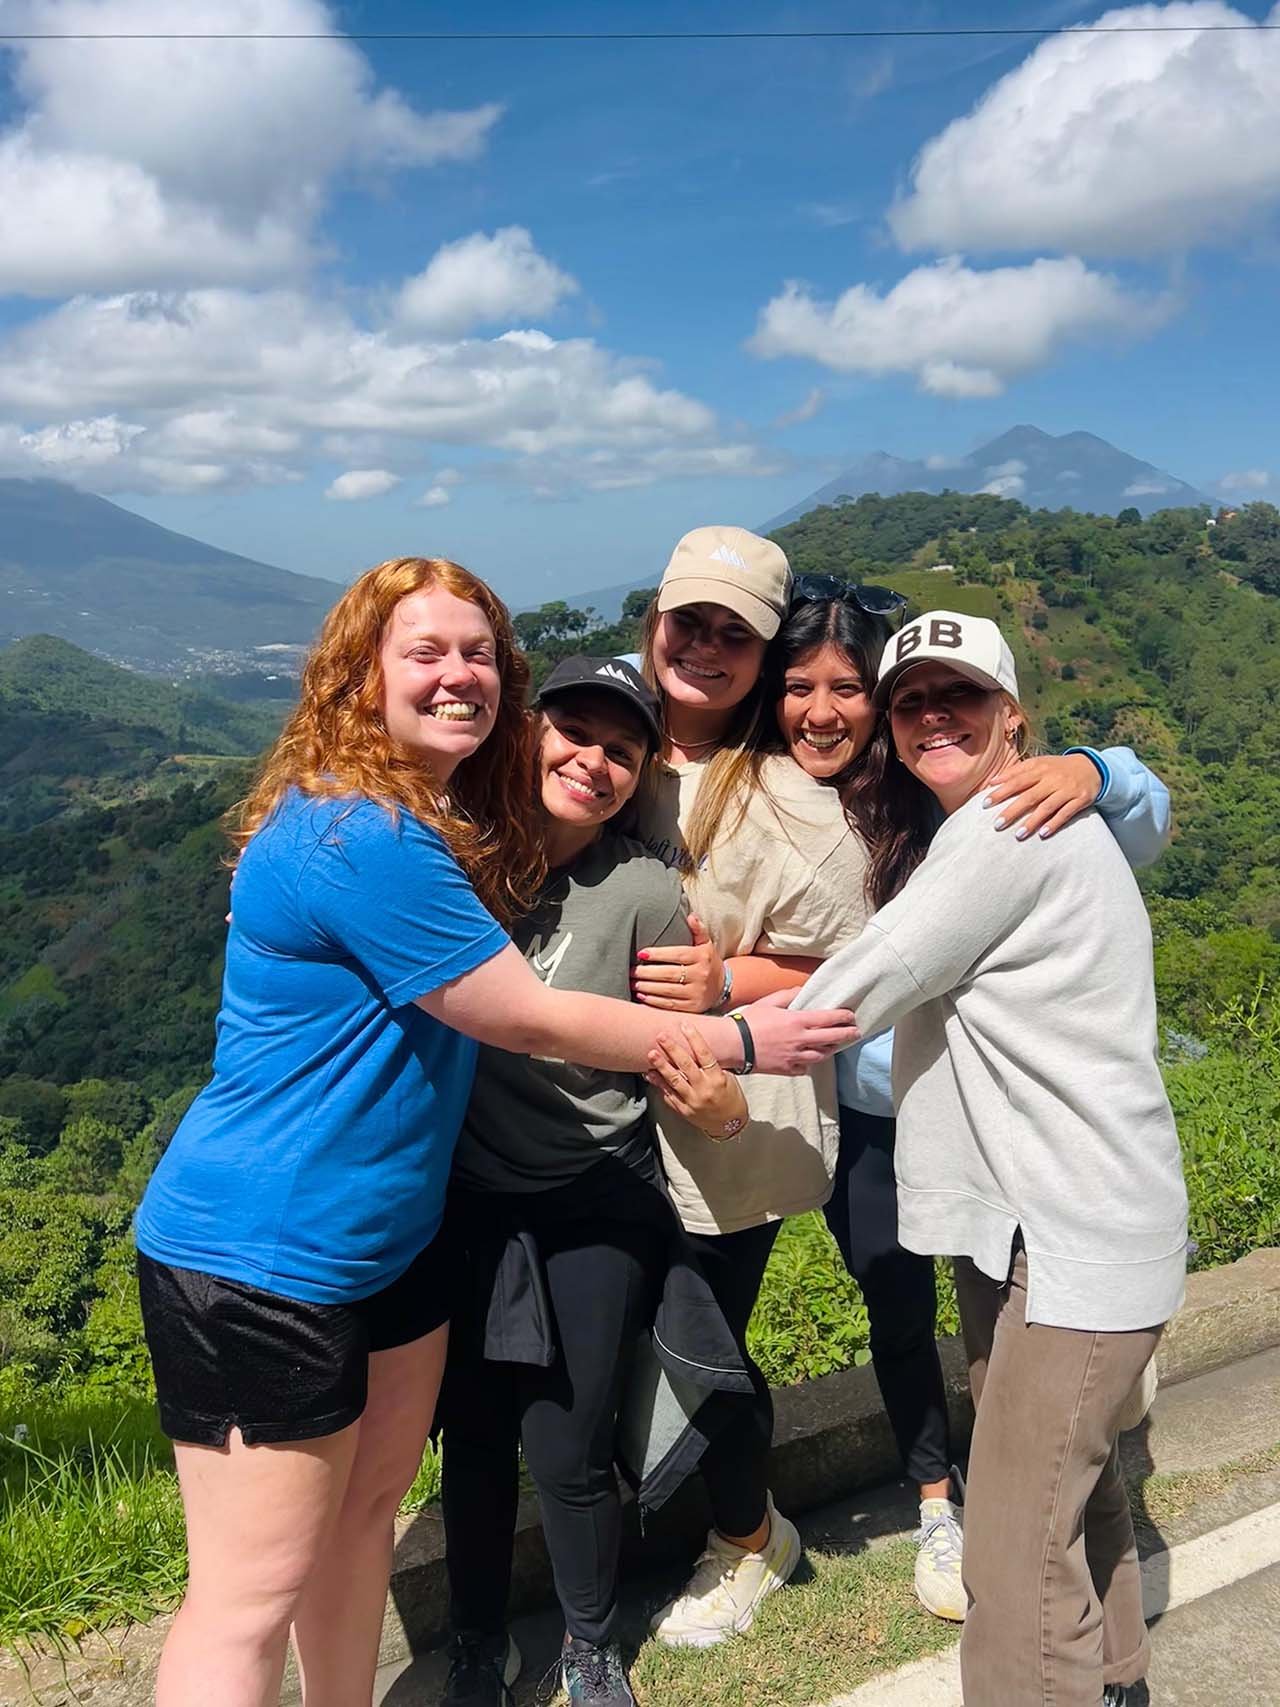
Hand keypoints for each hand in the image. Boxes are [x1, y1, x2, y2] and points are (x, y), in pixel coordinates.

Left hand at [631, 915, 725, 1012]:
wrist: (723, 986)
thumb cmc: (707, 961)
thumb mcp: (706, 944)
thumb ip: (698, 929)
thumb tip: (690, 916)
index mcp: (702, 957)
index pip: (677, 954)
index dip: (657, 954)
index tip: (640, 954)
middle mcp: (700, 975)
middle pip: (669, 974)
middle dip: (646, 973)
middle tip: (630, 971)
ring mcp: (697, 993)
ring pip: (667, 991)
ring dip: (646, 987)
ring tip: (632, 983)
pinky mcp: (693, 1008)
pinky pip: (670, 1005)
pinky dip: (653, 1002)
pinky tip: (641, 996)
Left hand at [645, 1024, 747, 1138]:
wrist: (730, 1125)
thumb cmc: (731, 1098)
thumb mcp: (728, 1078)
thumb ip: (711, 1066)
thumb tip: (696, 1047)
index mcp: (717, 1079)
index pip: (705, 1055)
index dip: (694, 1039)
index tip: (685, 1025)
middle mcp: (704, 1089)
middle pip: (686, 1066)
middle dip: (672, 1049)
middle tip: (661, 1036)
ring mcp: (692, 1101)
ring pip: (674, 1080)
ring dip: (661, 1066)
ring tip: (651, 1054)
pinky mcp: (684, 1110)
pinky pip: (669, 1095)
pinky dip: (659, 1084)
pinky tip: (650, 1074)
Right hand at [734, 987, 859, 1075]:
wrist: (734, 1045)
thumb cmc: (749, 1021)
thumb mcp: (769, 1002)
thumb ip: (788, 995)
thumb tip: (803, 989)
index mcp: (797, 1021)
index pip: (828, 1019)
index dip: (843, 1017)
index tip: (852, 1016)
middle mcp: (800, 1041)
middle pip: (831, 1039)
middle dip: (846, 1035)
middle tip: (856, 1032)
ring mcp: (795, 1057)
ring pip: (821, 1056)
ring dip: (830, 1049)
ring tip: (835, 1045)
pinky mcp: (787, 1069)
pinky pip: (805, 1068)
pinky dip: (809, 1063)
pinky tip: (809, 1059)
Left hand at [983, 753, 1100, 840]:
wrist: (1092, 767)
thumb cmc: (1057, 768)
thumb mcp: (1038, 764)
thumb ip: (1015, 771)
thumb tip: (992, 782)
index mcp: (1040, 769)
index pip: (1017, 781)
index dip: (1001, 792)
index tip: (984, 803)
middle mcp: (1053, 779)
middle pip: (1029, 796)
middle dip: (1012, 811)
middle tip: (997, 824)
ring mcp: (1067, 790)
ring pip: (1047, 807)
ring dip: (1032, 821)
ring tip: (1018, 835)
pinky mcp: (1080, 799)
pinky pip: (1066, 813)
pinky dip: (1054, 823)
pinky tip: (1043, 834)